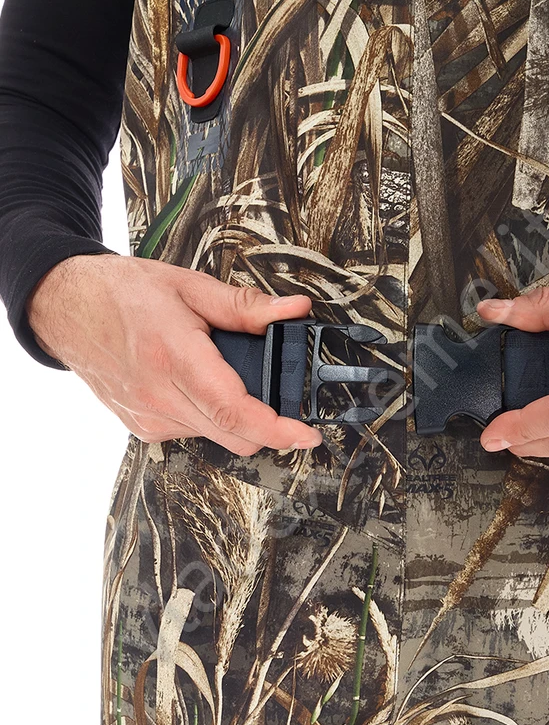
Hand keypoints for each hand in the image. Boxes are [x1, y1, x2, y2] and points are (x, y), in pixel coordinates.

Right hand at [25, 253, 322, 455]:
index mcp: (174, 357)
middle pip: (235, 436)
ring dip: (238, 418)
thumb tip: (293, 310)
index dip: (277, 429)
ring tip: (229, 377)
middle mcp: (159, 396)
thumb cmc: (121, 293)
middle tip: (286, 402)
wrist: (65, 307)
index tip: (306, 434)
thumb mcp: (189, 286)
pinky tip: (200, 386)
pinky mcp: (142, 426)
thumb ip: (246, 306)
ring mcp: (148, 416)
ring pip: (217, 437)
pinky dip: (210, 416)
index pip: (234, 411)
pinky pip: (194, 433)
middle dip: (269, 426)